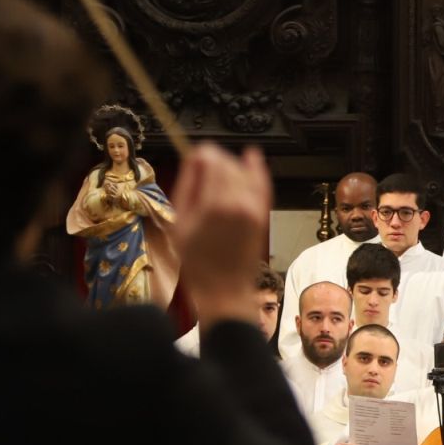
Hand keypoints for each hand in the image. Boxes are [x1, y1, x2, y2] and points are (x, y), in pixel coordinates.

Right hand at [170, 144, 271, 325]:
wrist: (225, 289)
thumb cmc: (197, 262)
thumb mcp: (180, 221)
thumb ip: (188, 185)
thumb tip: (195, 157)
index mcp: (215, 202)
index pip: (211, 157)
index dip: (201, 155)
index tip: (193, 160)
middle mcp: (239, 200)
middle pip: (227, 161)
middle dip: (214, 161)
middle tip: (201, 176)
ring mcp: (255, 207)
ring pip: (243, 169)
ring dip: (230, 168)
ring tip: (216, 181)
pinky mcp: (263, 214)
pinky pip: (262, 182)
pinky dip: (256, 169)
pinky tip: (251, 157)